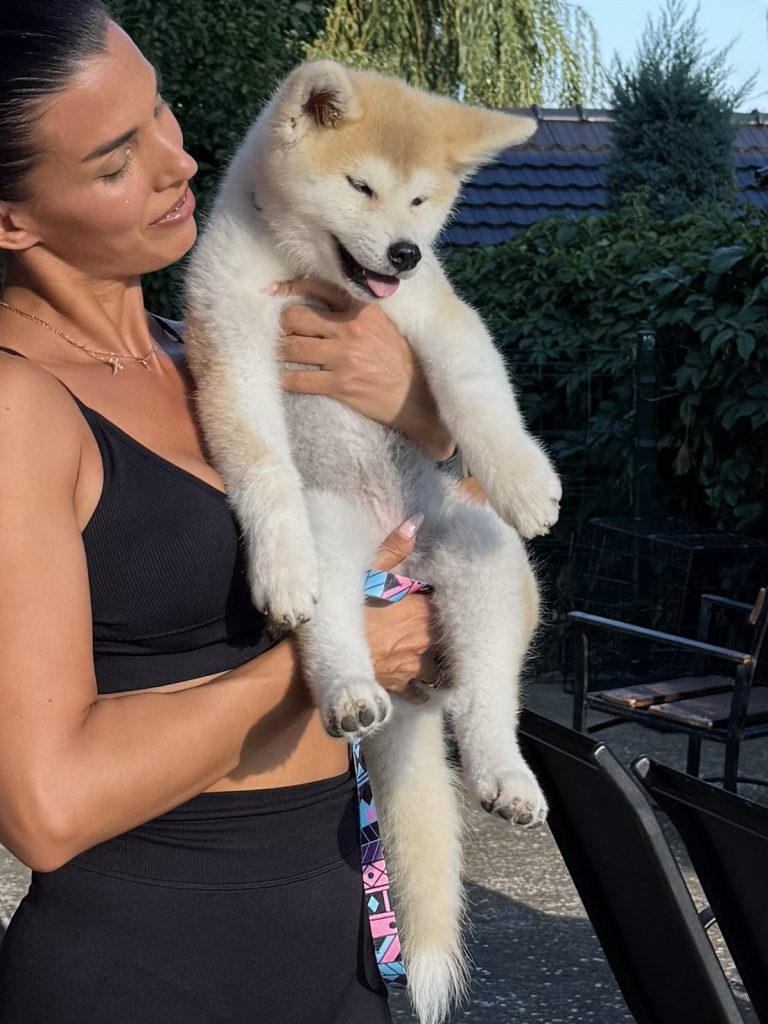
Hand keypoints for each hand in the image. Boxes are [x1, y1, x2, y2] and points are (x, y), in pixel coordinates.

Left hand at [275, 277, 453, 458]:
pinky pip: (299, 380)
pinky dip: (285, 380)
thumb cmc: (403, 361)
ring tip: (279, 354)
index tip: (274, 291)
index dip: (291, 287)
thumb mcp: (387, 325)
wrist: (418, 398)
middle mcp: (351, 329)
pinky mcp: (340, 385)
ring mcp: (344, 357)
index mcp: (363, 310)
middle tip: (279, 331)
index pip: (319, 288)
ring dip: (280, 352)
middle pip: (296, 317)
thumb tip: (324, 304)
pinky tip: (282, 380)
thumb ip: (360, 311)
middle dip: (282, 325)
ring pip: (293, 348)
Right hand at [363, 514, 441, 703]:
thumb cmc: (345, 613)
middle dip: (442, 632)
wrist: (324, 659)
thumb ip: (394, 548)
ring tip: (435, 657)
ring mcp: (415, 668)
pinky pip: (423, 691)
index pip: (443, 604)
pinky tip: (422, 683)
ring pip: (440, 666)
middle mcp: (424, 641)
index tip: (435, 598)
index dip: (439, 601)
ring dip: (439, 661)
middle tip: (435, 626)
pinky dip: (424, 687)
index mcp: (420, 611)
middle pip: (446, 636)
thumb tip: (417, 521)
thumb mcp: (367, 574)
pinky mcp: (402, 687)